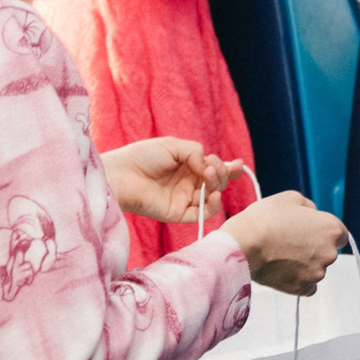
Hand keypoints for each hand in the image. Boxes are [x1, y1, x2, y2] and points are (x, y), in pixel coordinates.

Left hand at [106, 139, 246, 225]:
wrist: (121, 175)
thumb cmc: (142, 157)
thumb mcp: (174, 146)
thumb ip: (197, 153)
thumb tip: (209, 167)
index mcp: (187, 166)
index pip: (213, 170)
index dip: (227, 168)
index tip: (237, 164)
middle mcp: (187, 183)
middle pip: (216, 182)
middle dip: (221, 173)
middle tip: (211, 167)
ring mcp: (183, 199)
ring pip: (212, 197)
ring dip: (218, 186)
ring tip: (209, 177)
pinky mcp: (178, 213)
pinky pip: (202, 214)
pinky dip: (212, 206)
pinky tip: (212, 195)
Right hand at [226, 189, 348, 294]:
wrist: (243, 245)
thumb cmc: (265, 219)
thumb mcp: (291, 198)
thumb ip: (310, 207)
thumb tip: (313, 215)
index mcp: (331, 229)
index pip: (340, 234)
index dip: (325, 232)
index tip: (311, 232)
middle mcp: (329, 253)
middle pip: (328, 252)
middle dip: (314, 248)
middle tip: (291, 242)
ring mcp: (316, 273)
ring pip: (317, 269)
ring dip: (305, 264)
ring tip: (282, 255)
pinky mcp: (302, 288)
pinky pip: (307, 287)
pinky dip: (299, 280)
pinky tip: (285, 271)